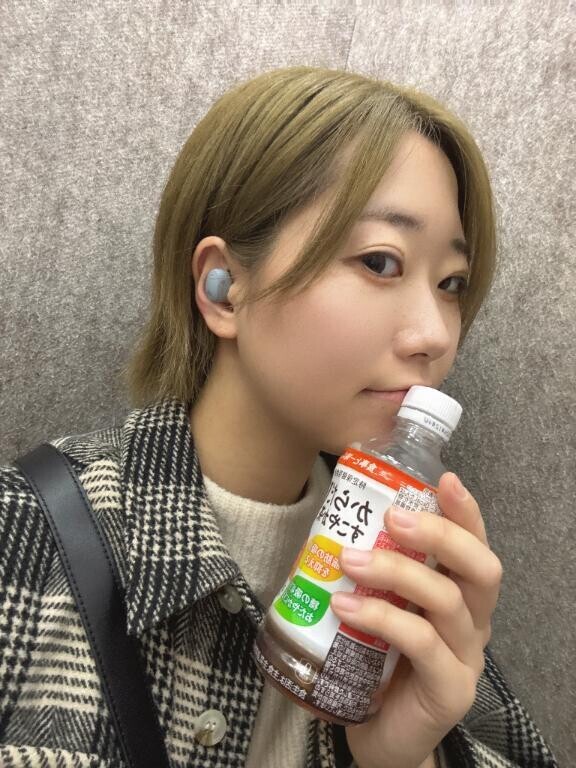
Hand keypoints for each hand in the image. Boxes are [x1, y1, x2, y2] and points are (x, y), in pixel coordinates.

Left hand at [330, 472, 501, 767]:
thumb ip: (371, 569)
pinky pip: (423, 643)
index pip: (474, 544)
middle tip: (395, 517)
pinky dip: (382, 617)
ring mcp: (466, 657)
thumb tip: (334, 522)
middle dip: (440, 534)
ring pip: (447, 600)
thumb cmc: (376, 659)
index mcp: (460, 594)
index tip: (443, 479)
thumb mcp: (377, 604)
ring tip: (350, 561)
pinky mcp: (451, 690)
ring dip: (397, 571)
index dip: (466, 511)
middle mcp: (473, 621)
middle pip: (480, 567)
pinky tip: (344, 608)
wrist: (377, 733)